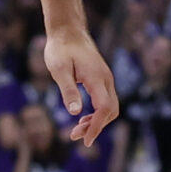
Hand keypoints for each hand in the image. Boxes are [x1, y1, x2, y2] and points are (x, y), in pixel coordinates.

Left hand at [43, 27, 120, 145]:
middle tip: (75, 135)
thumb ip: (68, 90)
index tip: (85, 140)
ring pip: (110, 107)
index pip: (105, 108)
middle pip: (111, 110)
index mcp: (96, 77)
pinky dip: (97, 113)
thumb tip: (75, 113)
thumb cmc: (60, 49)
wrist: (68, 31)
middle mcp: (106, 79)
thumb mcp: (59, 70)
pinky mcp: (102, 79)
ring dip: (97, 121)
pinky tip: (83, 117)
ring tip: (77, 130)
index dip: (97, 126)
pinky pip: (106, 100)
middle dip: (96, 126)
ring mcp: (106, 78)